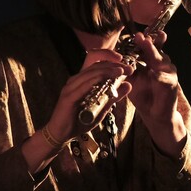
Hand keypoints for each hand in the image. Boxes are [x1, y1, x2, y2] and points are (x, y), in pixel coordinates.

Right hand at [23, 47, 126, 171]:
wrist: (62, 134)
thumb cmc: (80, 121)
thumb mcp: (102, 107)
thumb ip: (114, 96)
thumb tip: (128, 85)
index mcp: (82, 80)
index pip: (94, 60)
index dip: (108, 56)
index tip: (123, 61)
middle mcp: (75, 80)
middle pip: (95, 64)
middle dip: (113, 64)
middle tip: (128, 68)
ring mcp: (71, 87)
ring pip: (91, 73)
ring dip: (107, 70)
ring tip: (121, 71)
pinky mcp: (69, 97)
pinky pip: (84, 85)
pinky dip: (96, 80)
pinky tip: (106, 79)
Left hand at [122, 31, 186, 155]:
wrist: (155, 113)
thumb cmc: (143, 94)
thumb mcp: (132, 79)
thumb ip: (126, 68)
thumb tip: (113, 58)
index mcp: (151, 60)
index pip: (149, 46)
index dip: (144, 39)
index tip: (137, 34)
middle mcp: (162, 63)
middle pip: (155, 50)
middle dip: (149, 43)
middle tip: (141, 37)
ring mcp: (169, 73)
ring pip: (162, 61)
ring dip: (154, 55)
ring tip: (148, 47)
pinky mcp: (172, 85)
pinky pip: (165, 78)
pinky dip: (160, 76)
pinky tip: (154, 74)